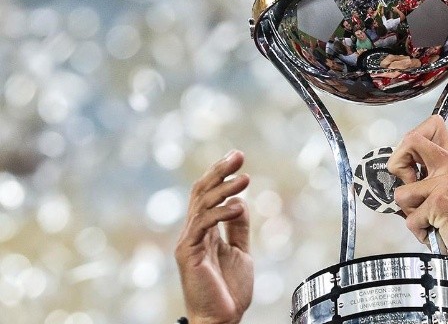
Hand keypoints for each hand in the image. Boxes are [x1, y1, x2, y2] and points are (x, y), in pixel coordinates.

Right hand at [175, 151, 253, 323]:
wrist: (220, 319)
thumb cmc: (228, 291)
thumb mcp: (240, 252)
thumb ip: (237, 229)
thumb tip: (241, 204)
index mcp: (205, 231)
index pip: (209, 194)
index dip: (221, 174)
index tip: (236, 157)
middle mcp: (194, 232)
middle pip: (202, 192)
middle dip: (220, 171)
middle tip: (238, 155)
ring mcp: (189, 241)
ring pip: (202, 204)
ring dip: (224, 188)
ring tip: (245, 178)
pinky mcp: (187, 253)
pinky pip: (203, 224)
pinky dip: (221, 212)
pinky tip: (238, 207)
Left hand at [387, 115, 447, 266]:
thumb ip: (429, 177)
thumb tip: (397, 168)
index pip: (433, 125)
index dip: (410, 141)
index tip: (409, 166)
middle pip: (410, 140)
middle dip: (396, 165)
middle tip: (408, 188)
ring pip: (402, 193)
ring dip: (411, 213)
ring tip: (431, 221)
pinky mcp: (441, 202)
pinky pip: (410, 218)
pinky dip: (419, 231)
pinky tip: (437, 232)